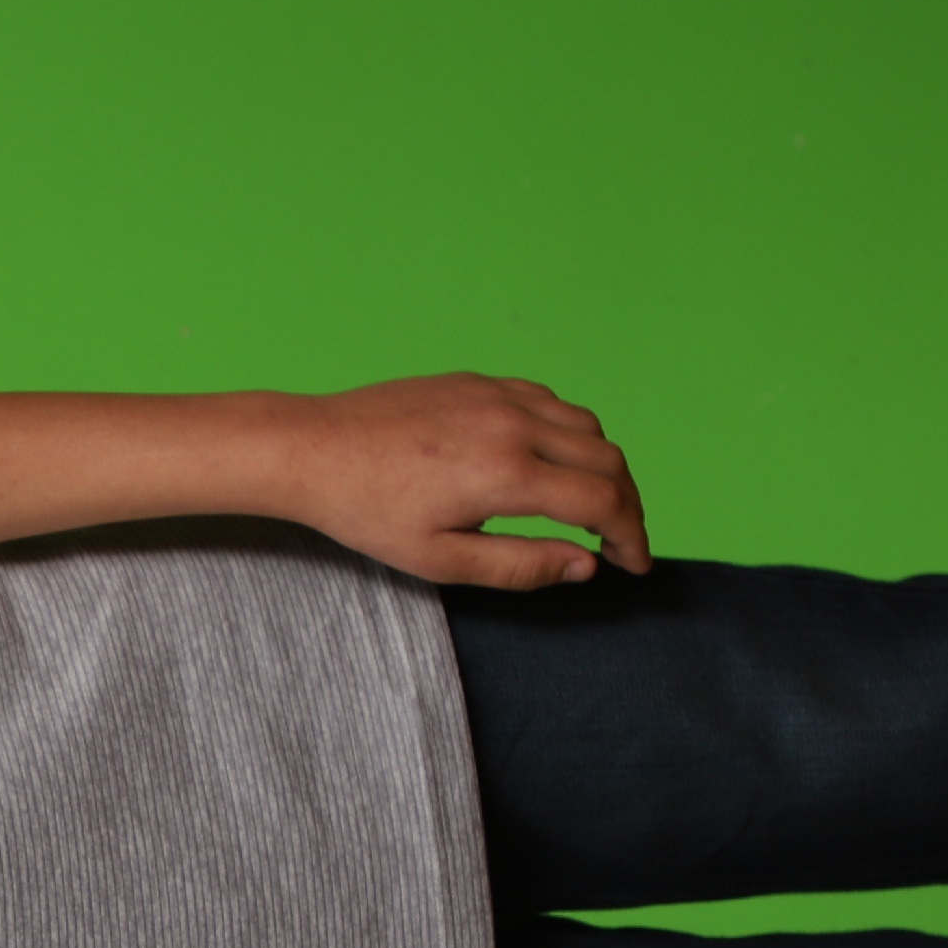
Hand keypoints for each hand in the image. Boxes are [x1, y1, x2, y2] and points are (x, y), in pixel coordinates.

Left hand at [275, 375, 647, 588]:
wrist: (313, 449)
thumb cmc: (368, 511)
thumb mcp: (441, 559)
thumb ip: (521, 565)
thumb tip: (585, 565)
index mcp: (507, 474)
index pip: (602, 504)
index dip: (631, 538)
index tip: (633, 564)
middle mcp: (513, 425)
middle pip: (608, 459)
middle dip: (627, 504)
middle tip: (621, 541)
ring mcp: (497, 395)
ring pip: (585, 424)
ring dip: (602, 465)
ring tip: (593, 505)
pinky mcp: (478, 381)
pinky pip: (548, 401)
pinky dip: (569, 432)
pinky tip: (553, 461)